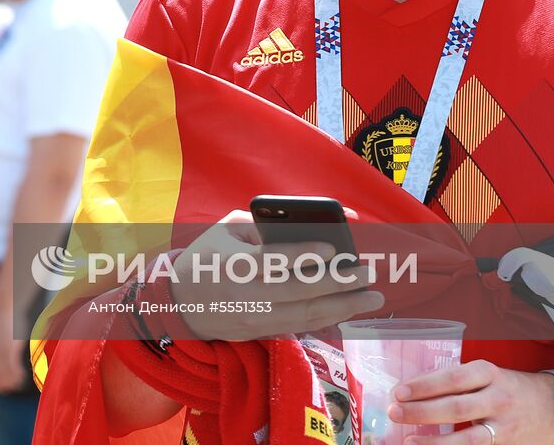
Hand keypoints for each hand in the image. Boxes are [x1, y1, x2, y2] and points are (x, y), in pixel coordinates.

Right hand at [170, 209, 382, 339]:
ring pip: (306, 315)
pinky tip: (349, 311)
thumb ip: (264, 222)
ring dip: (343, 307)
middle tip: (367, 274)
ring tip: (372, 298)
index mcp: (233, 263)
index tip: (333, 248)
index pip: (272, 260)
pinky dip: (328, 320)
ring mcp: (255, 318)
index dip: (303, 254)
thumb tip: (308, 220)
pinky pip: (300, 328)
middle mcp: (246, 295)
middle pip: (298, 291)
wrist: (181, 301)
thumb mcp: (227, 229)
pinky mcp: (261, 332)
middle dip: (338, 283)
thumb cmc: (209, 255)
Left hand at [389, 360, 553, 444]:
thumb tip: (416, 390)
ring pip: (467, 438)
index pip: (452, 378)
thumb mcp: (489, 375)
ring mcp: (504, 427)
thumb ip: (459, 381)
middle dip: (422, 411)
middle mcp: (498, 399)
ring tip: (409, 442)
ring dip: (435, 441)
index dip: (424, 385)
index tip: (399, 391)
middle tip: (395, 412)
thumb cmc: (512, 388)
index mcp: (489, 373)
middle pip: (456, 407)